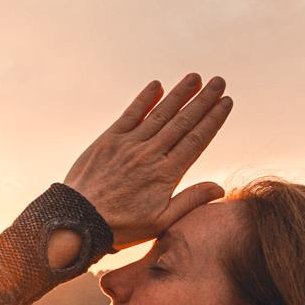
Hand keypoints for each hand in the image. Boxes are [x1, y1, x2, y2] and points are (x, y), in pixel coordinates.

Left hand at [63, 73, 232, 250]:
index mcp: (166, 174)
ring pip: (159, 114)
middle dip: (203, 100)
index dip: (213, 119)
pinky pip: (130, 115)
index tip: (226, 102)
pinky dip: (144, 99)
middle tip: (219, 82)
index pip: (196, 140)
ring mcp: (128, 145)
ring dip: (179, 94)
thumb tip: (220, 189)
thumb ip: (190, 201)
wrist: (79, 220)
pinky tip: (157, 85)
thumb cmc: (121, 226)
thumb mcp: (161, 222)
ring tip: (195, 78)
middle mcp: (150, 154)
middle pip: (182, 122)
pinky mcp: (108, 140)